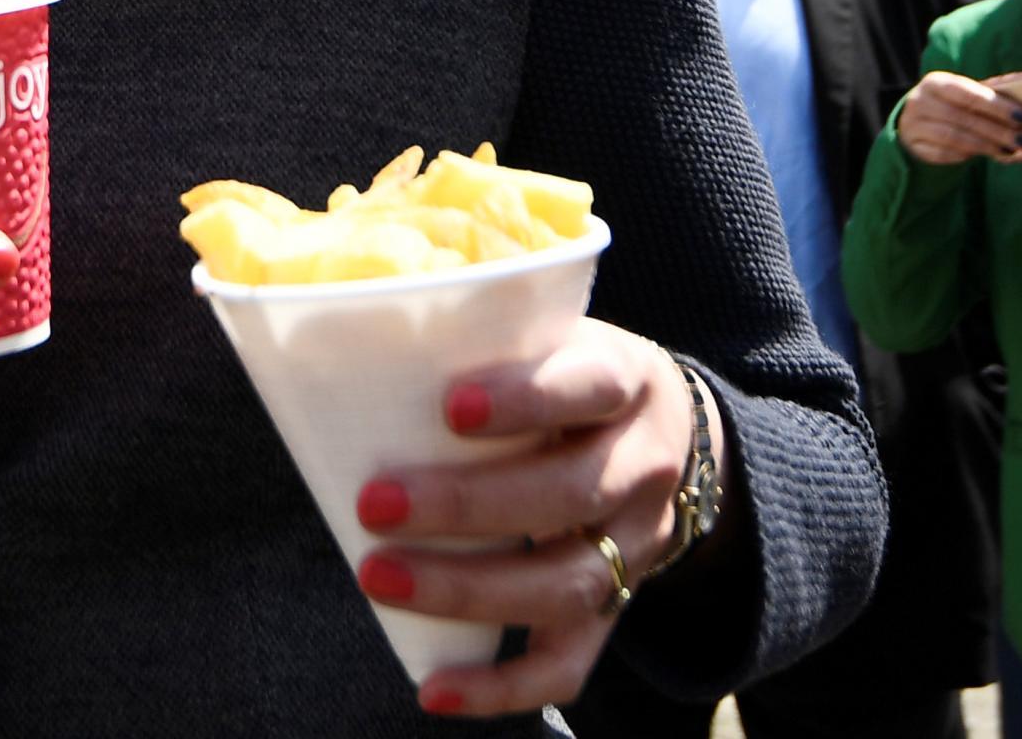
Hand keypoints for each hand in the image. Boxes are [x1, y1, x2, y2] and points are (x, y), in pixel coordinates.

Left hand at [349, 320, 715, 719]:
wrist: (672, 433)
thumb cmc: (570, 374)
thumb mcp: (552, 333)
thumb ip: (483, 335)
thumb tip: (349, 335)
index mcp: (626, 380)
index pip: (589, 386)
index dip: (527, 399)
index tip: (452, 408)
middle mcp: (643, 465)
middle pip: (569, 495)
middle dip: (466, 505)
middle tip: (374, 502)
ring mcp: (637, 545)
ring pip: (566, 583)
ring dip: (467, 590)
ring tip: (378, 576)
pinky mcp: (618, 605)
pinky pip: (569, 664)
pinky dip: (502, 686)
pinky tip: (434, 689)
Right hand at [895, 71, 1021, 165]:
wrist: (916, 121)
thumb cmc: (951, 105)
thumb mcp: (963, 95)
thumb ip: (986, 97)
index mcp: (935, 82)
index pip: (968, 94)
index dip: (997, 106)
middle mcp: (919, 101)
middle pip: (963, 118)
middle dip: (997, 130)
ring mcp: (912, 124)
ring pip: (954, 138)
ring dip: (986, 145)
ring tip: (1009, 151)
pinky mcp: (913, 146)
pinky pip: (943, 154)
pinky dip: (966, 156)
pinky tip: (985, 155)